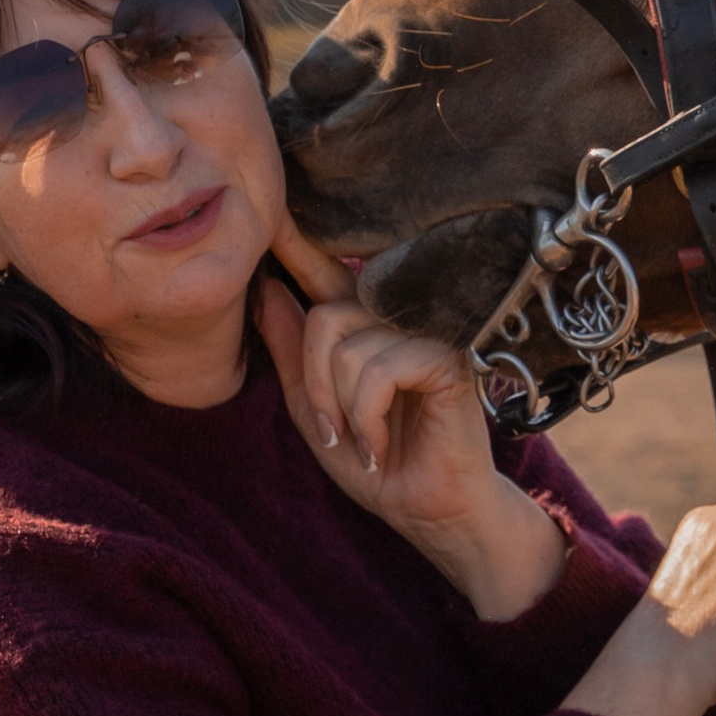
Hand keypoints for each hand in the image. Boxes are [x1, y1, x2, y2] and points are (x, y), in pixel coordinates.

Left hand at [257, 220, 563, 622]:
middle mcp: (400, 318)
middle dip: (316, 381)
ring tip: (365, 440)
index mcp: (368, 323)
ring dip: (343, 407)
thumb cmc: (381, 463)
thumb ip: (291, 354)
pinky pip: (379, 368)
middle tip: (334, 430)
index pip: (326, 271)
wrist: (431, 511)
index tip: (272, 205)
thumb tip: (267, 288)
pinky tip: (383, 441)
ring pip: (347, 345)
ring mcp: (427, 334)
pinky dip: (369, 415)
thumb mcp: (317, 411)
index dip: (299, 241)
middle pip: (325, 314)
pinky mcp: (448, 359)